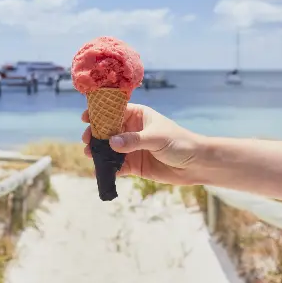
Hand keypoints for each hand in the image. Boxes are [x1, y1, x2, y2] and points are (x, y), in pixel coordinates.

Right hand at [81, 104, 206, 184]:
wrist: (195, 164)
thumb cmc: (179, 142)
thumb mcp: (156, 138)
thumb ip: (134, 140)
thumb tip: (112, 142)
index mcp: (138, 116)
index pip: (115, 111)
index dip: (100, 113)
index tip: (86, 117)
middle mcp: (132, 130)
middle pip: (108, 131)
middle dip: (96, 135)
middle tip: (87, 140)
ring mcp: (132, 148)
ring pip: (110, 149)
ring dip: (99, 152)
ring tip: (90, 154)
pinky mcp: (134, 165)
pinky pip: (117, 166)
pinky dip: (108, 168)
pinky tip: (101, 171)